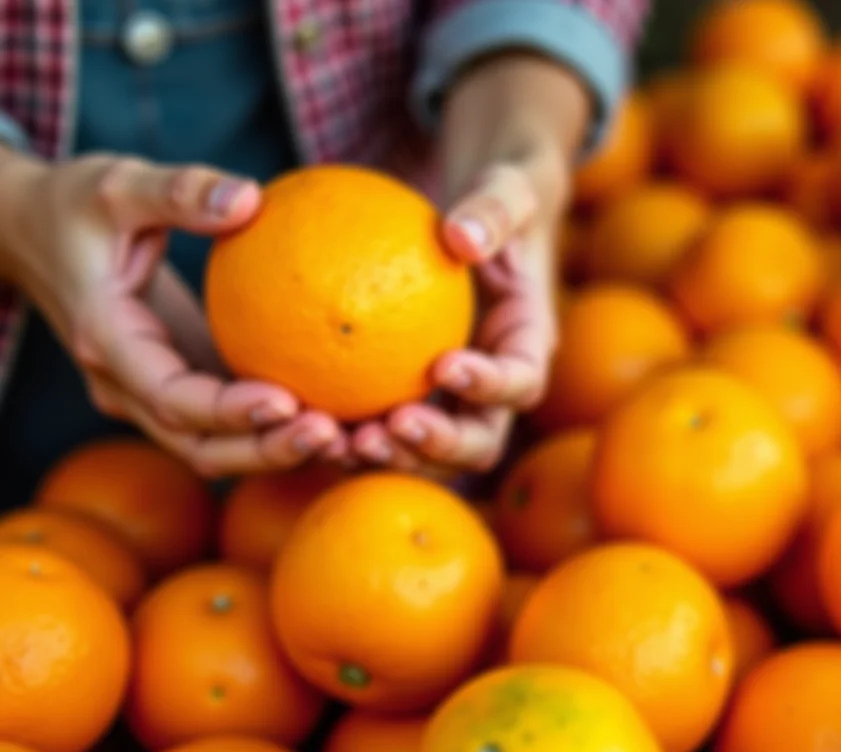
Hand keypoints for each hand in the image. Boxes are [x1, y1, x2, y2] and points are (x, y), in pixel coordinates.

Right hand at [0, 152, 344, 476]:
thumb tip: (250, 197)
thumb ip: (179, 191)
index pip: (170, 397)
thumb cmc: (75, 204)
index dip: (228, 411)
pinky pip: (230, 421)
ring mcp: (152, 394)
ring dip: (277, 450)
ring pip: (216, 446)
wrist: (31, 233)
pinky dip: (277, 428)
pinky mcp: (180, 385)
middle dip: (265, 451)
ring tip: (346, 437)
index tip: (288, 402)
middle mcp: (127, 385)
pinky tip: (338, 413)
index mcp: (109, 342)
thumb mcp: (117, 184)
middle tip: (333, 434)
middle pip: (199, 447)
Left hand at [346, 53, 587, 475]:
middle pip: (480, 442)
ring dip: (388, 456)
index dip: (491, 386)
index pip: (522, 381)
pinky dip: (348, 433)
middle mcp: (494, 386)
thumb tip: (459, 237)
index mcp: (526, 343)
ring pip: (428, 453)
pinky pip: (381, 425)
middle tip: (390, 427)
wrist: (479, 221)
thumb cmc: (499, 197)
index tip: (444, 366)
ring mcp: (454, 400)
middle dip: (439, 448)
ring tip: (338, 440)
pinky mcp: (411, 396)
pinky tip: (298, 419)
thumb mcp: (507, 189)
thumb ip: (494, 209)